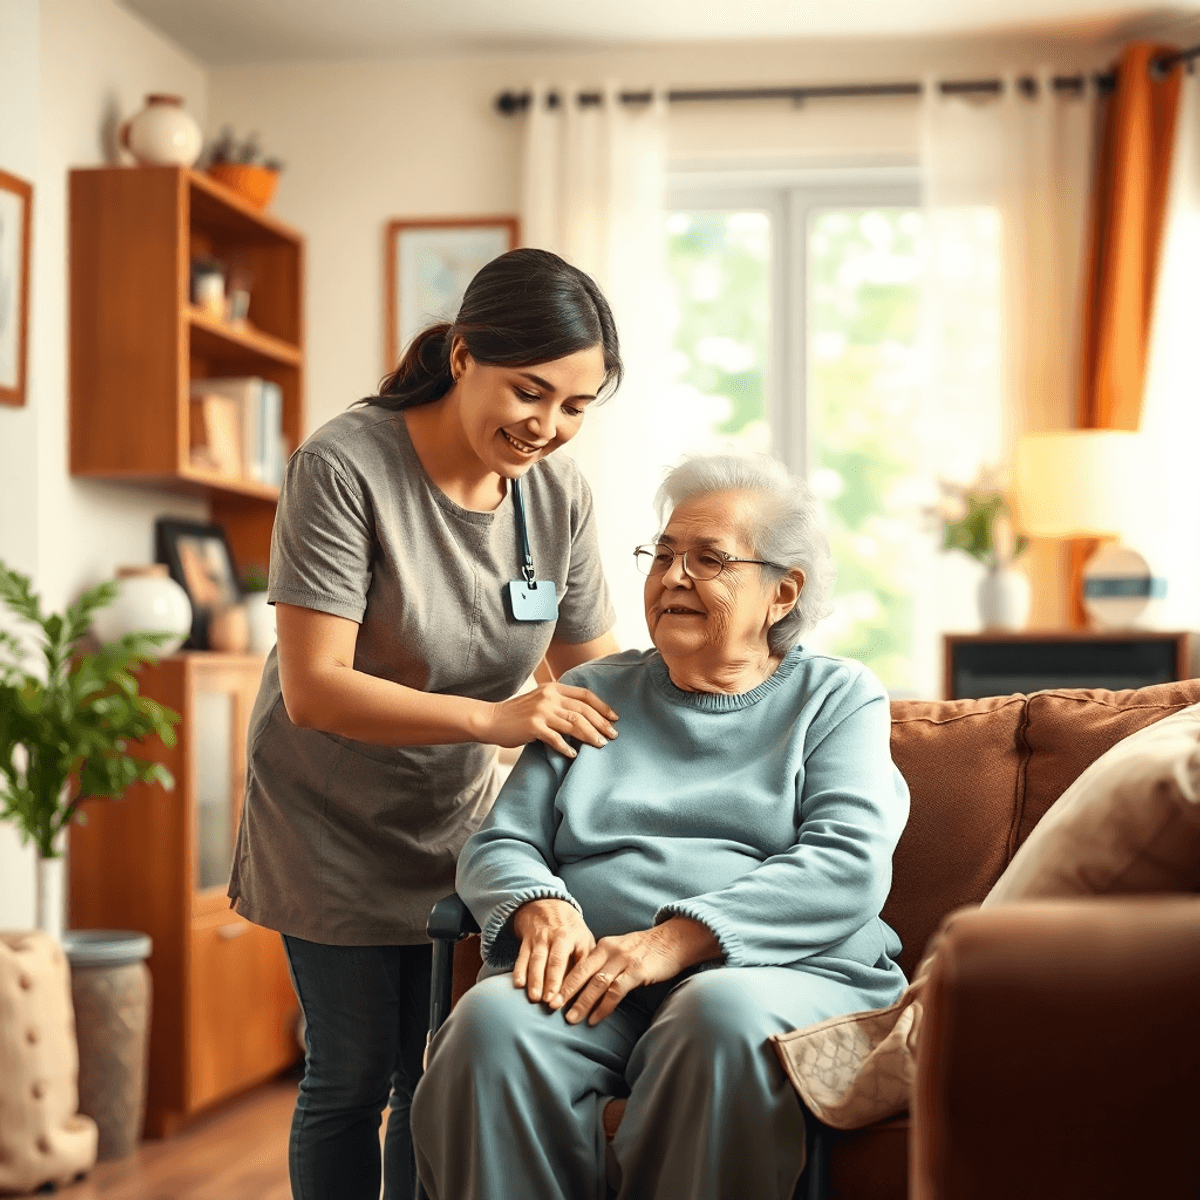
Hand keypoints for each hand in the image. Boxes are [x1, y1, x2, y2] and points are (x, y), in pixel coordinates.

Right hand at [482, 683, 617, 758]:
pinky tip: (574, 754)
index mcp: (553, 688)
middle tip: (613, 736)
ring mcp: (541, 711)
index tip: (614, 718)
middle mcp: (549, 697)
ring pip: (574, 723)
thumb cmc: (517, 714)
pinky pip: (556, 738)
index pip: (585, 695)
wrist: (491, 720)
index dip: (602, 706)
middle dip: (601, 723)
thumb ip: (559, 703)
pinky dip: (567, 747)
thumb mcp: (540, 700)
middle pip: (583, 710)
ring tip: (600, 745)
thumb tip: (585, 717)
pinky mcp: (533, 726)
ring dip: (590, 735)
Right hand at [512, 899, 595, 1003]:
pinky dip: (519, 970)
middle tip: (549, 1001)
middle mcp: (558, 937)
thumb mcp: (585, 940)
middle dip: (552, 981)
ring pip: (537, 960)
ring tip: (534, 997)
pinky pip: (522, 956)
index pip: (577, 961)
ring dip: (535, 979)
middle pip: (555, 960)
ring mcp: (541, 938)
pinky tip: (518, 984)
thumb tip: (592, 990)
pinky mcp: (527, 940)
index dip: (573, 981)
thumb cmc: (571, 930)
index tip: (569, 998)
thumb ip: (587, 962)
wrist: (547, 904)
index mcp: (576, 938)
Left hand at [548, 917, 721, 1026]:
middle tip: (550, 1007)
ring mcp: (623, 960)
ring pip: (596, 983)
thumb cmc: (645, 949)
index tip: (548, 994)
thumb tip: (585, 984)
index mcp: (603, 946)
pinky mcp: (637, 971)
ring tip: (571, 1019)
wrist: (672, 940)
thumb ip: (604, 963)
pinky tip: (595, 1019)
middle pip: (581, 973)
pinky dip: (603, 1007)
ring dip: (582, 1003)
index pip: (577, 964)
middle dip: (565, 991)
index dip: (562, 980)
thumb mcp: (620, 950)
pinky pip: (616, 991)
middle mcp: (609, 951)